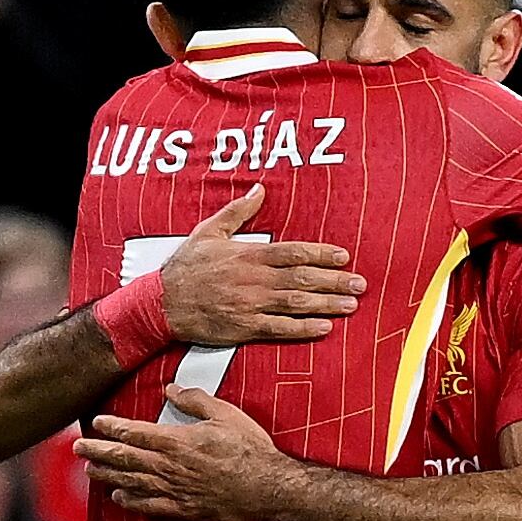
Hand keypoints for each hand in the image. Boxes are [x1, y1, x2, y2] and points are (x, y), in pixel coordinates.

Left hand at [78, 388, 289, 520]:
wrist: (269, 489)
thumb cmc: (250, 449)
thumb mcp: (226, 414)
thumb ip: (195, 400)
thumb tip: (171, 388)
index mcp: (178, 441)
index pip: (135, 433)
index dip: (112, 427)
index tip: (96, 422)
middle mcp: (170, 467)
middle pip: (125, 459)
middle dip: (98, 452)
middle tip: (77, 448)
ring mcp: (175, 491)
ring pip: (132, 483)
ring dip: (108, 476)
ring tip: (89, 471)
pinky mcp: (184, 510)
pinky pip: (150, 507)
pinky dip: (131, 502)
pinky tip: (118, 498)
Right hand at [158, 185, 362, 344]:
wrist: (162, 303)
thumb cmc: (184, 268)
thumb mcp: (209, 231)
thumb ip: (237, 211)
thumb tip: (259, 191)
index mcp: (248, 254)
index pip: (293, 252)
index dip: (321, 254)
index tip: (343, 257)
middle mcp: (254, 279)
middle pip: (302, 278)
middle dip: (334, 281)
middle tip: (359, 284)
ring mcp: (250, 304)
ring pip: (296, 303)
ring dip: (326, 304)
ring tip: (350, 305)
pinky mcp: (244, 327)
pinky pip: (280, 329)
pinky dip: (303, 328)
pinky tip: (324, 328)